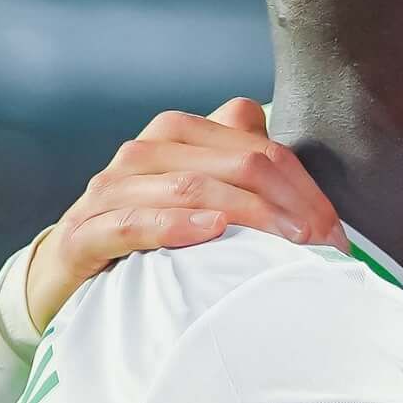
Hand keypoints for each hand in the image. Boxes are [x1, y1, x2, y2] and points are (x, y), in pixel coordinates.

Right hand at [25, 101, 334, 330]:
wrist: (73, 275)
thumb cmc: (152, 231)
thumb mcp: (200, 192)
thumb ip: (237, 156)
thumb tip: (270, 128)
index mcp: (176, 135)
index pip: (255, 145)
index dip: (301, 184)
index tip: (330, 226)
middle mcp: (142, 154)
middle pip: (233, 162)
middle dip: (285, 201)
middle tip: (319, 241)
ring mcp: (108, 192)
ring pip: (189, 186)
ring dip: (247, 213)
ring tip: (286, 242)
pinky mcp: (82, 234)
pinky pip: (131, 221)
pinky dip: (174, 225)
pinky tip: (212, 231)